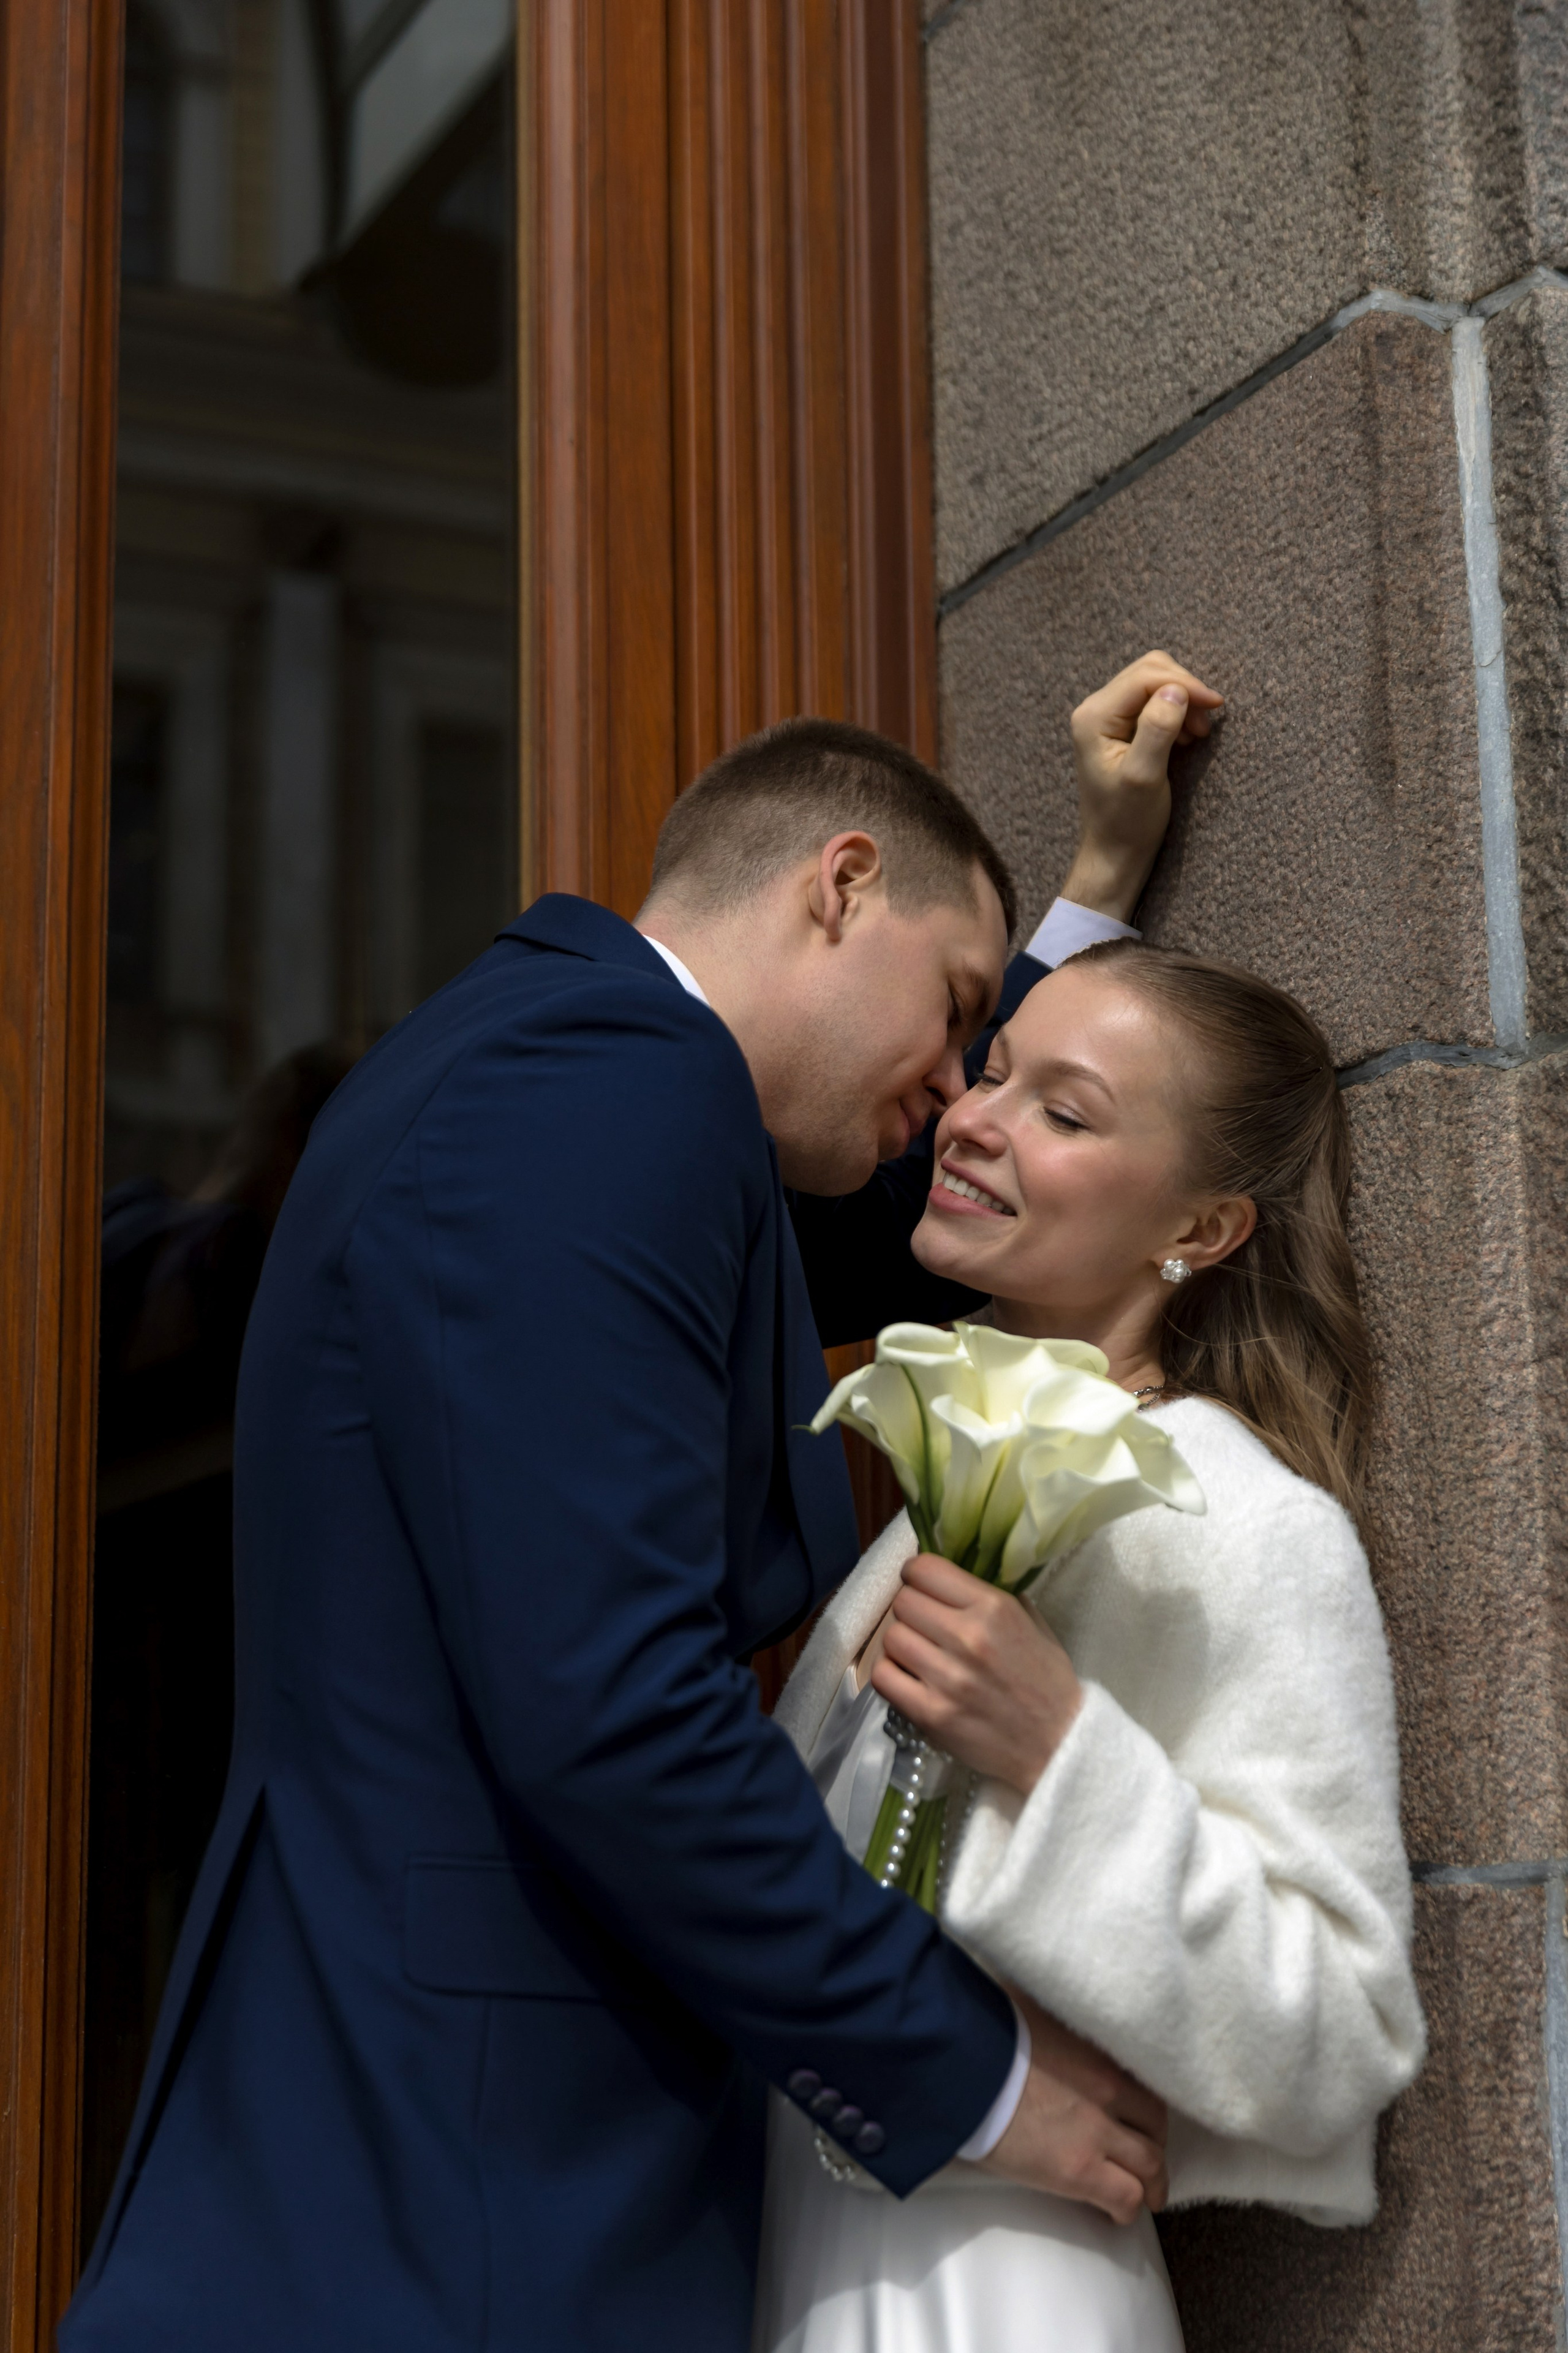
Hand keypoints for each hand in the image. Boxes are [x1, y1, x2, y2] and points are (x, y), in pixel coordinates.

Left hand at [868, 1553, 1080, 1794]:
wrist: (1058, 1744)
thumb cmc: (1047, 1682)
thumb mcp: (1032, 1623)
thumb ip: (994, 1595)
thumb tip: (954, 1575)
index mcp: (994, 1608)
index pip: (925, 1569)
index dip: (917, 1574)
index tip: (921, 1585)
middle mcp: (968, 1638)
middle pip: (903, 1602)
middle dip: (910, 1609)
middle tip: (923, 1623)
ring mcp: (947, 1678)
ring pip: (891, 1637)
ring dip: (901, 1642)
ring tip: (919, 1653)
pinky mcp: (931, 1714)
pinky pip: (883, 1677)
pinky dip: (890, 1674)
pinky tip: (909, 1677)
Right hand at [974, 1989, 1167, 2224]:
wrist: (963, 2064)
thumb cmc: (987, 2030)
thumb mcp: (1031, 2010)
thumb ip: (1052, 2025)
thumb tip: (1044, 2021)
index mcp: (1098, 2050)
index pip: (1144, 2085)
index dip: (1144, 2109)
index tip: (1138, 2121)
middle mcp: (1110, 2088)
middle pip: (1155, 2126)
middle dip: (1154, 2146)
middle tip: (1146, 2161)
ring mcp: (1098, 2132)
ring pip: (1150, 2165)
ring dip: (1151, 2184)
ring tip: (1146, 2197)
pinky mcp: (1079, 2170)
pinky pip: (1124, 2197)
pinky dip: (1127, 2209)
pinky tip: (1117, 2214)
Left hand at [1058, 650, 1223, 922]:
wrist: (1115, 852)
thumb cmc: (1127, 822)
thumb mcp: (1144, 776)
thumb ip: (1157, 730)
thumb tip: (1176, 691)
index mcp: (1094, 717)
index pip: (1145, 676)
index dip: (1185, 684)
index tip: (1216, 705)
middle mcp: (1096, 711)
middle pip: (1150, 672)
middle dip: (1184, 690)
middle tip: (1206, 725)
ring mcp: (1108, 719)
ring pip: (1155, 685)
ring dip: (1183, 702)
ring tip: (1197, 735)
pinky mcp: (1122, 730)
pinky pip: (1155, 704)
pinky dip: (1177, 714)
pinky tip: (1185, 739)